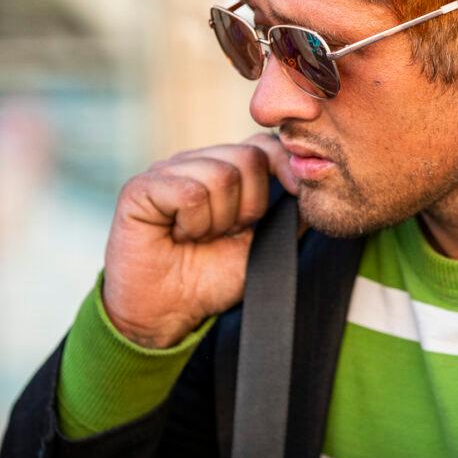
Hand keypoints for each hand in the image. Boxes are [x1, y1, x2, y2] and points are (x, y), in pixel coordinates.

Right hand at [101, 133, 296, 348]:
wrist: (167, 314)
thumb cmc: (209, 279)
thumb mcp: (261, 245)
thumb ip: (288, 216)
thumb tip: (317, 193)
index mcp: (222, 170)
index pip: (261, 144)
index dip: (284, 165)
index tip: (297, 192)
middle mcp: (194, 163)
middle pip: (247, 157)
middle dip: (249, 206)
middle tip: (224, 233)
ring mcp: (166, 171)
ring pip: (220, 175)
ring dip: (217, 220)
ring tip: (198, 237)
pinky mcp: (140, 188)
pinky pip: (189, 192)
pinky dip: (193, 223)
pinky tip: (178, 235)